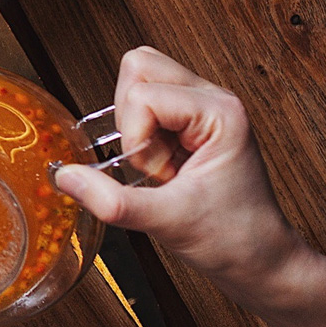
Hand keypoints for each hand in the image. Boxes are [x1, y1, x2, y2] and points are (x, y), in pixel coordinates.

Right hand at [54, 48, 307, 295]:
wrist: (260, 261)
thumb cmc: (233, 238)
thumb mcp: (166, 223)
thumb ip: (111, 200)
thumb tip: (64, 176)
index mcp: (220, 112)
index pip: (142, 95)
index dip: (137, 140)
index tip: (163, 177)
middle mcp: (214, 98)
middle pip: (139, 66)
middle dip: (129, 117)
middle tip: (152, 158)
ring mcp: (203, 106)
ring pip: (138, 79)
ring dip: (133, 124)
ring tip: (159, 162)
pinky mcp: (192, 120)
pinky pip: (145, 103)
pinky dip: (139, 133)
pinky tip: (162, 164)